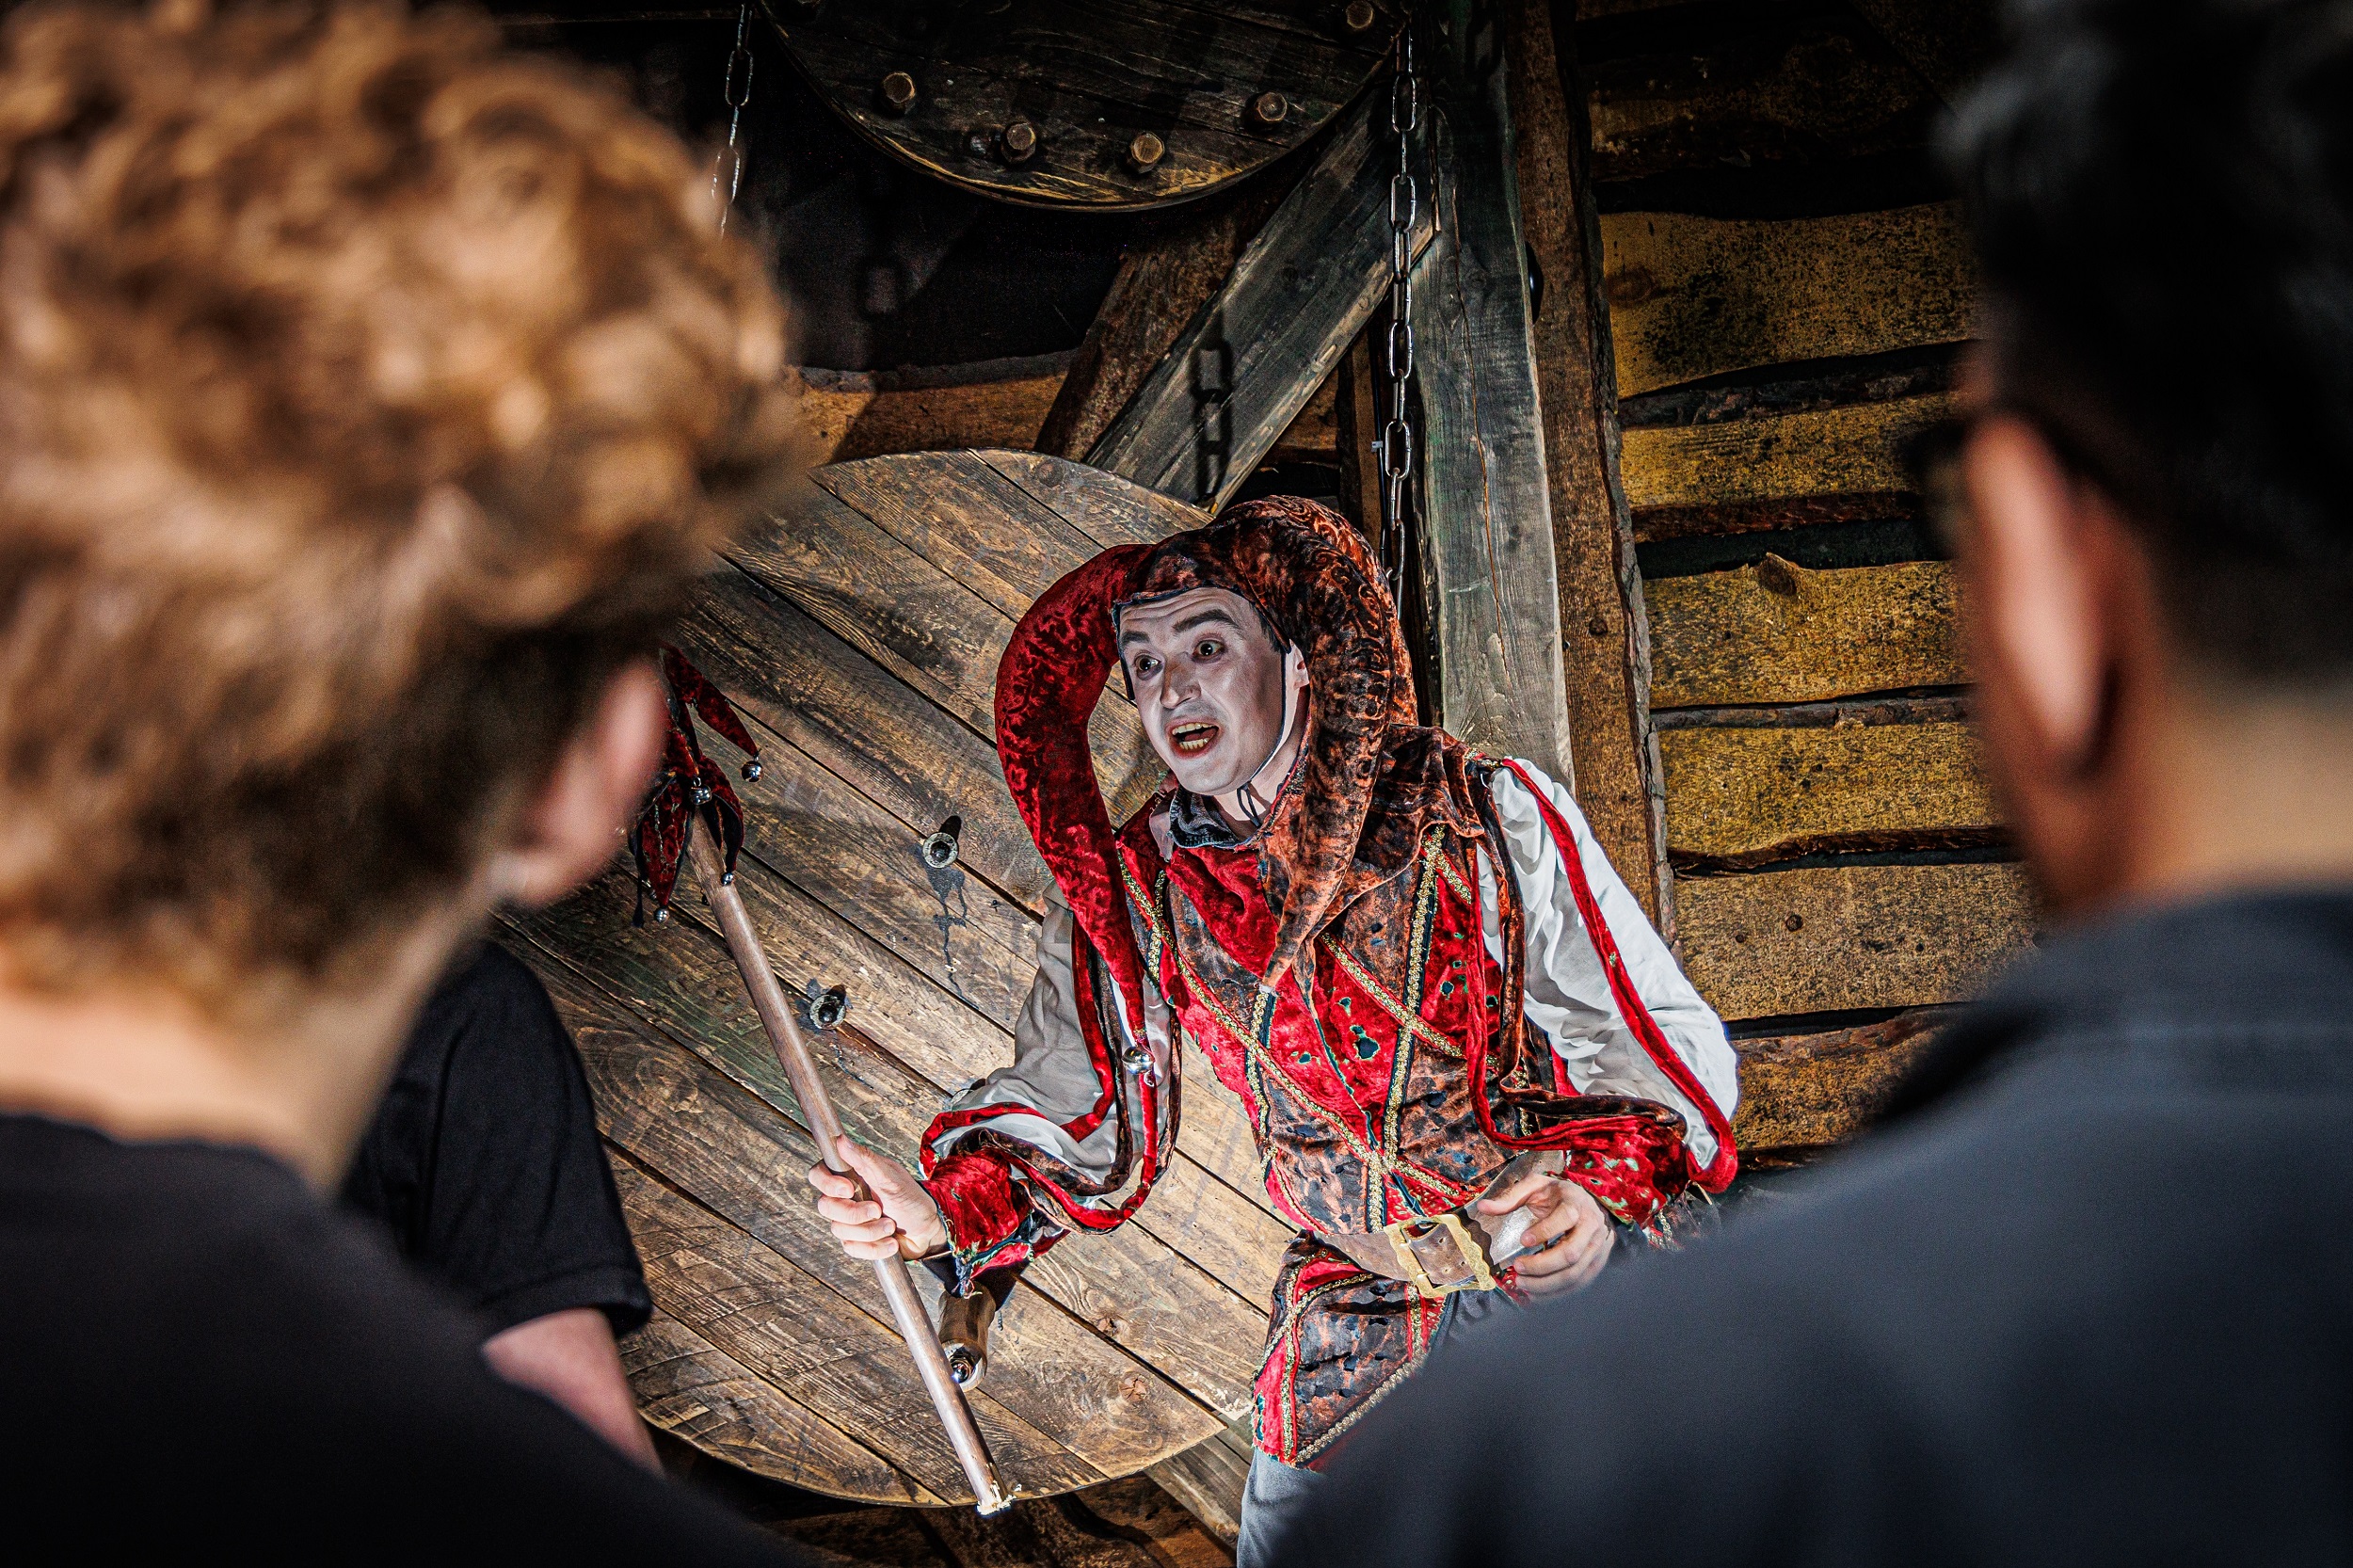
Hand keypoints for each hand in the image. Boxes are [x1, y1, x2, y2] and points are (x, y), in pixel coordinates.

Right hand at [808, 1136, 948, 1261]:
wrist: (926, 1230)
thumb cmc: (911, 1198)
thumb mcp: (892, 1177)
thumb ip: (865, 1160)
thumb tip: (840, 1139)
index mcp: (850, 1176)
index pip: (818, 1175)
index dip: (826, 1184)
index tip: (849, 1190)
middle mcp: (844, 1197)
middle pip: (825, 1206)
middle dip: (854, 1213)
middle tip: (878, 1210)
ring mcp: (848, 1220)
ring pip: (839, 1230)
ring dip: (870, 1231)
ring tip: (891, 1226)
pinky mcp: (855, 1241)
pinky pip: (851, 1248)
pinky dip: (874, 1247)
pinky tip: (890, 1243)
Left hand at [1478, 1171, 1610, 1297]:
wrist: (1588, 1205)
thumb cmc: (1557, 1196)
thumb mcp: (1534, 1186)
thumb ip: (1510, 1197)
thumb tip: (1483, 1208)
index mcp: (1576, 1204)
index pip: (1565, 1218)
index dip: (1544, 1231)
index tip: (1522, 1240)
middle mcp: (1592, 1227)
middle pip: (1571, 1253)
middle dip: (1541, 1265)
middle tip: (1517, 1267)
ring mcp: (1597, 1249)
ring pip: (1574, 1274)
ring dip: (1546, 1284)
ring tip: (1521, 1283)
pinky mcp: (1595, 1265)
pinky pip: (1578, 1285)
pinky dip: (1555, 1293)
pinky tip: (1534, 1294)